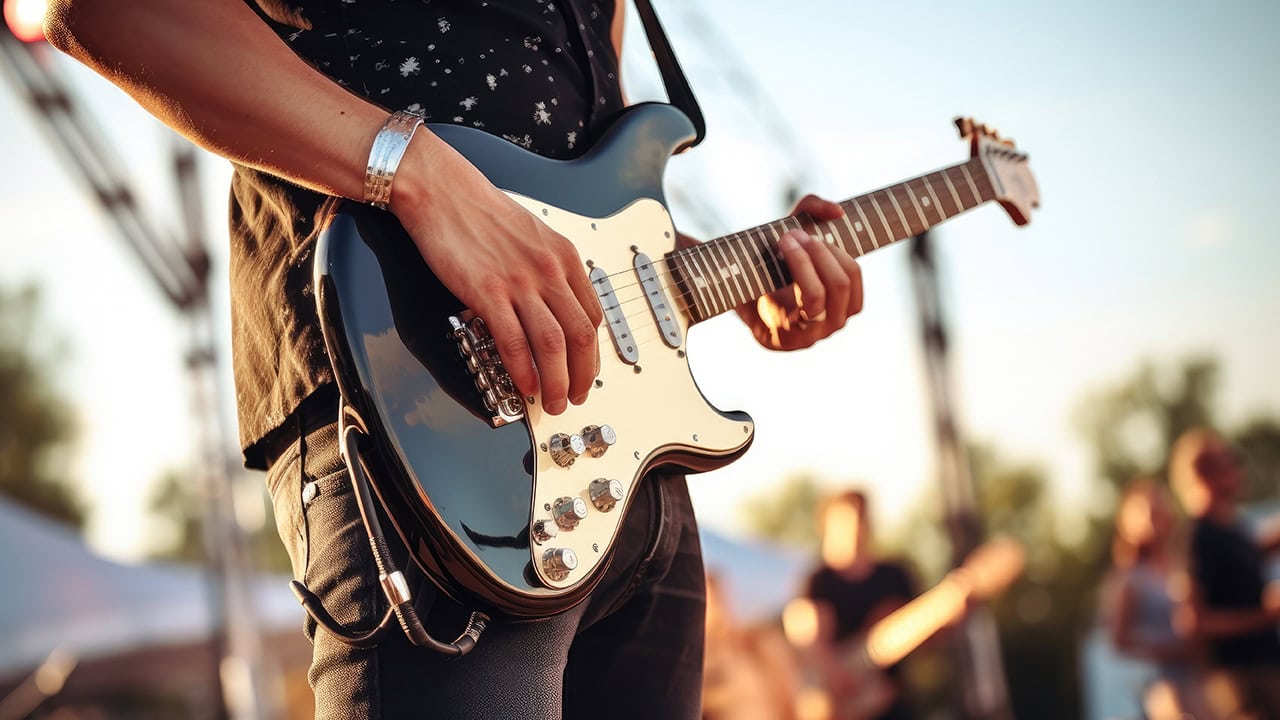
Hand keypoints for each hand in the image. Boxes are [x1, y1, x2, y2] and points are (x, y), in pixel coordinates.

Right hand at [391, 134, 601, 414]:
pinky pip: (514, 342)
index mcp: (564, 257)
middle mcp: (549, 270)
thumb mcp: (532, 236)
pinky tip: (523, 385)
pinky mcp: (488, 291)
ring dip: (556, 382)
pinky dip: (523, 370)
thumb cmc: (479, 210)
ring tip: (553, 402)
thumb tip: (552, 307)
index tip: (585, 370)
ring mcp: (520, 282)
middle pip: (581, 336)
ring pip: (553, 345)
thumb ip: (548, 270)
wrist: (441, 190)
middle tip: (576, 397)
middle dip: (583, 376)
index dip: (592, 352)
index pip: (593, 315)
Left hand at [735, 195, 863, 349]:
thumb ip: (813, 209)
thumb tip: (838, 211)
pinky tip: (771, 272)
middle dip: (817, 254)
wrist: (733, 290)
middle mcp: (832, 322)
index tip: (807, 234)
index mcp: (843, 300)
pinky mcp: (785, 342)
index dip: (835, 251)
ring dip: (800, 263)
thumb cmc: (770, 263)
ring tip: (783, 243)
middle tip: (791, 236)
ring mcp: (811, 336)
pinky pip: (792, 314)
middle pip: (839, 284)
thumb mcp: (793, 230)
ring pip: (817, 297)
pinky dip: (782, 287)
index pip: (853, 275)